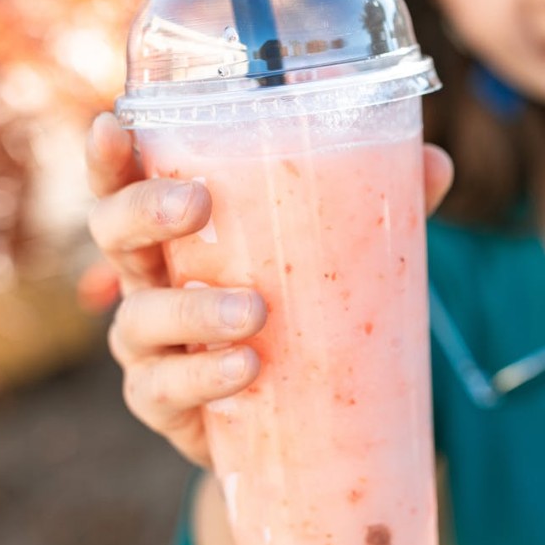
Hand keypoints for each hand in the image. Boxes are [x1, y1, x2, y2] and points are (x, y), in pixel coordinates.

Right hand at [83, 112, 454, 466]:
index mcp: (178, 227)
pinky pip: (163, 389)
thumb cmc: (303, 308)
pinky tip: (245, 369)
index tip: (115, 124)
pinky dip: (202, 377)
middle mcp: (149, 278)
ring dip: (192, 310)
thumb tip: (436, 163)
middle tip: (196, 203)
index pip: (126, 180)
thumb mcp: (340, 253)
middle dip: (142, 212)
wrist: (298, 420)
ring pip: (138, 319)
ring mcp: (150, 345)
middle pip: (111, 234)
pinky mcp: (164, 404)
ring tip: (254, 311)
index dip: (109, 154)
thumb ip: (382, 206)